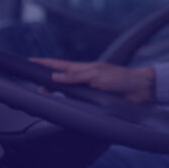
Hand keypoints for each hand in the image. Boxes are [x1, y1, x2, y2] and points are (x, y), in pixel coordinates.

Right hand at [31, 58, 155, 103]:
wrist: (139, 90)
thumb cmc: (120, 78)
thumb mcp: (96, 75)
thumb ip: (75, 77)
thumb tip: (55, 77)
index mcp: (83, 68)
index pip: (58, 65)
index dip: (44, 63)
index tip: (29, 61)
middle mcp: (83, 78)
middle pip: (59, 79)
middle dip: (46, 81)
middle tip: (34, 86)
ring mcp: (88, 89)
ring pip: (67, 91)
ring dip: (56, 92)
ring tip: (44, 95)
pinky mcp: (95, 99)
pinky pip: (77, 101)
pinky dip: (68, 102)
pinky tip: (63, 106)